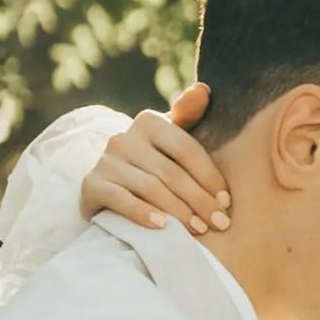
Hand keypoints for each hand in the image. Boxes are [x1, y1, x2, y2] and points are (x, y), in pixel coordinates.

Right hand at [79, 86, 231, 238]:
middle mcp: (124, 137)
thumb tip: (204, 90)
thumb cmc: (153, 165)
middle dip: (199, 200)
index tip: (227, 203)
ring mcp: (106, 161)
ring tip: (199, 229)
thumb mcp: (171, 140)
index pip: (186, 149)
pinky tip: (163, 227)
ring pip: (150, 188)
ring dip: (179, 212)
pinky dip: (143, 214)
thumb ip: (188, 116)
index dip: (210, 176)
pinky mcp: (91, 184)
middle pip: (171, 172)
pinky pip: (121, 200)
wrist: (110, 189)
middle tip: (219, 223)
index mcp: (149, 121)